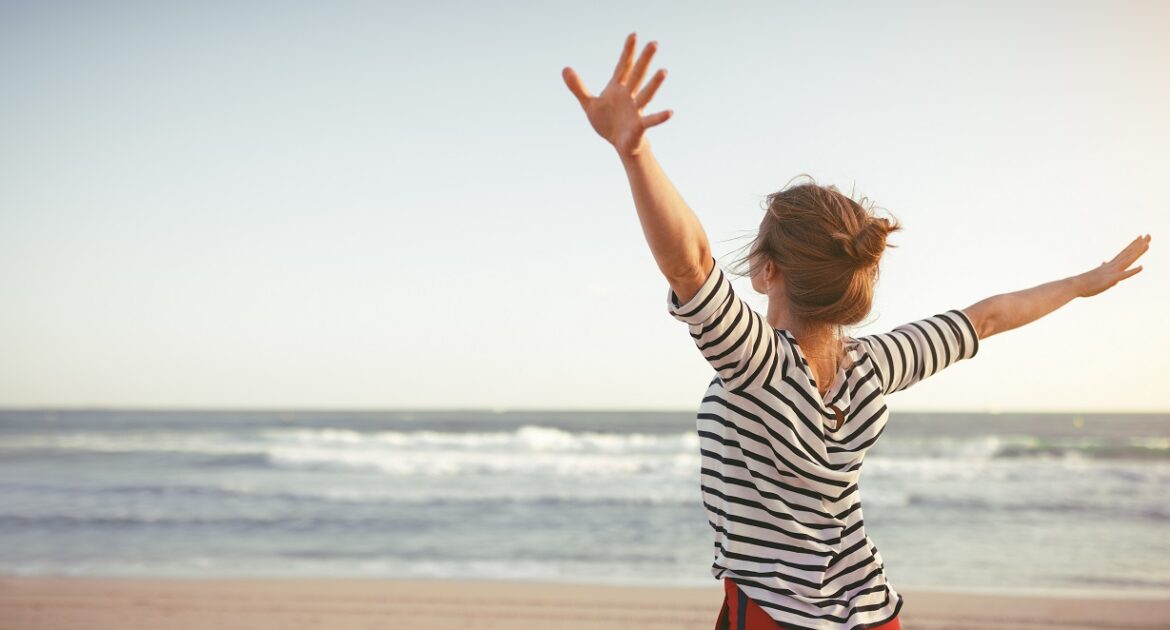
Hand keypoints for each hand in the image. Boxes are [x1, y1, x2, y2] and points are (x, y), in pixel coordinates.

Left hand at [562, 32, 672, 157]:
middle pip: (637, 75)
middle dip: (644, 60)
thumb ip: (578, 87)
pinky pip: (650, 120)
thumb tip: (564, 69)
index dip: (627, 51)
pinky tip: (670, 112)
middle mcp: (629, 96)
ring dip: (654, 84)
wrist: (619, 144)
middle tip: (654, 43)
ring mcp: (636, 110)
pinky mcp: (639, 126)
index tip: (633, 34)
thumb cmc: (607, 122)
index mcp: (618, 89)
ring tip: (664, 71)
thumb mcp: (589, 104)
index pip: (623, 66)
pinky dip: (659, 117)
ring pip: (646, 95)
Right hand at [1075, 234, 1150, 296]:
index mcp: (1109, 265)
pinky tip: (1142, 267)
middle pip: (1128, 253)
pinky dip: (1133, 271)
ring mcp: (1112, 272)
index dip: (1133, 245)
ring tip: (1147, 244)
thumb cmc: (1084, 282)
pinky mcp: (1110, 280)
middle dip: (1139, 244)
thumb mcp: (1096, 273)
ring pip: (1127, 260)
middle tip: (1149, 235)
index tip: (1140, 237)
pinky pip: (1124, 275)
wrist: (1074, 285)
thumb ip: (1102, 267)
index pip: (1124, 253)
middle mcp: (1112, 266)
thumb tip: (1104, 262)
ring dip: (1138, 252)